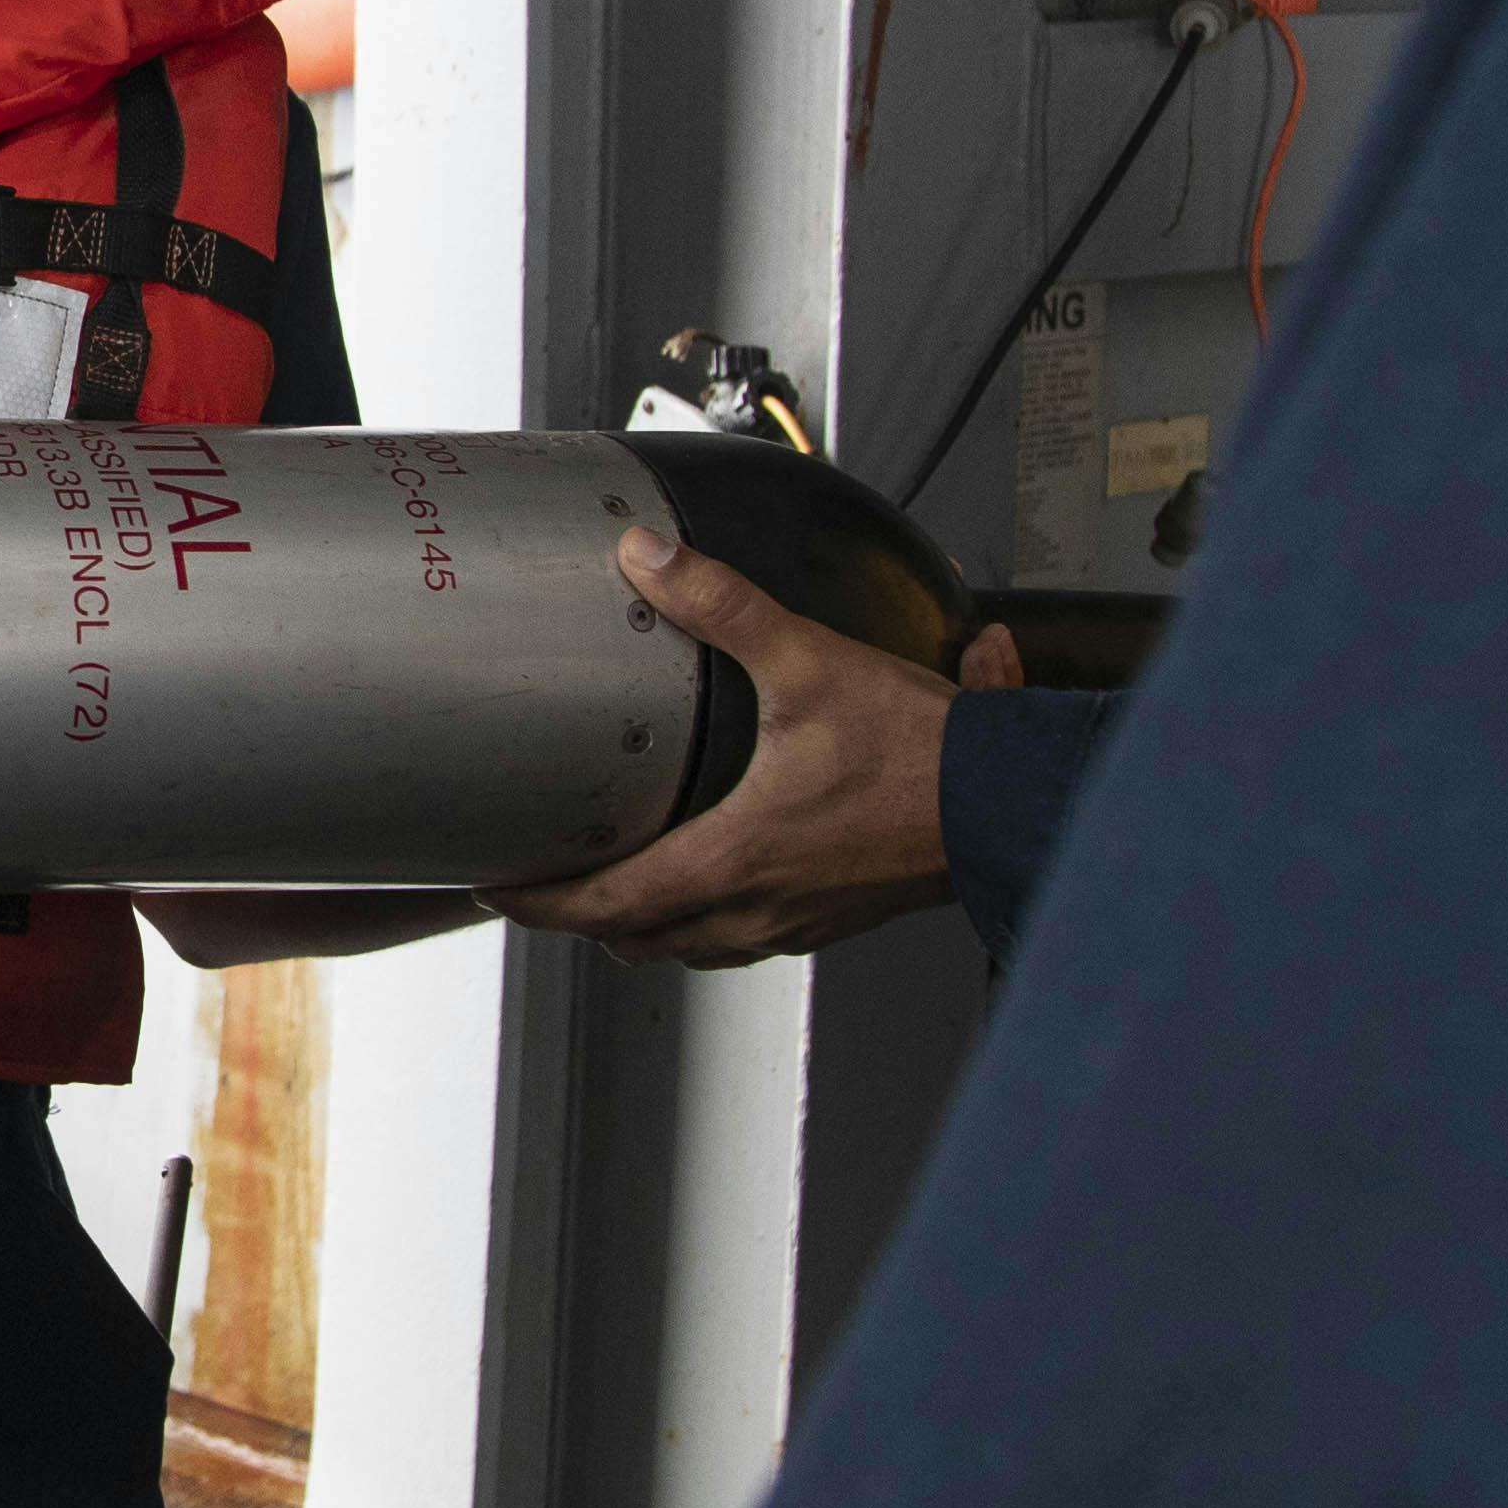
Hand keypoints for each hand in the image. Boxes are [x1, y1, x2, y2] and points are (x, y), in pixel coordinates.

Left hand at [492, 525, 1014, 971]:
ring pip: (692, 947)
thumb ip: (721, 605)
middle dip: (582, 917)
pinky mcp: (834, 917)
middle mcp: (758, 907)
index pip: (606, 903)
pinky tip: (713, 879)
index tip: (497, 889)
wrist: (1010, 803)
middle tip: (542, 884)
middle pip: (637, 938)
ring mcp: (797, 921)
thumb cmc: (923, 756)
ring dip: (647, 924)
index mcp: (733, 858)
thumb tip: (651, 560)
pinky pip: (746, 938)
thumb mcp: (809, 661)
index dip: (540, 900)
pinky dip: (709, 920)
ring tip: (613, 886)